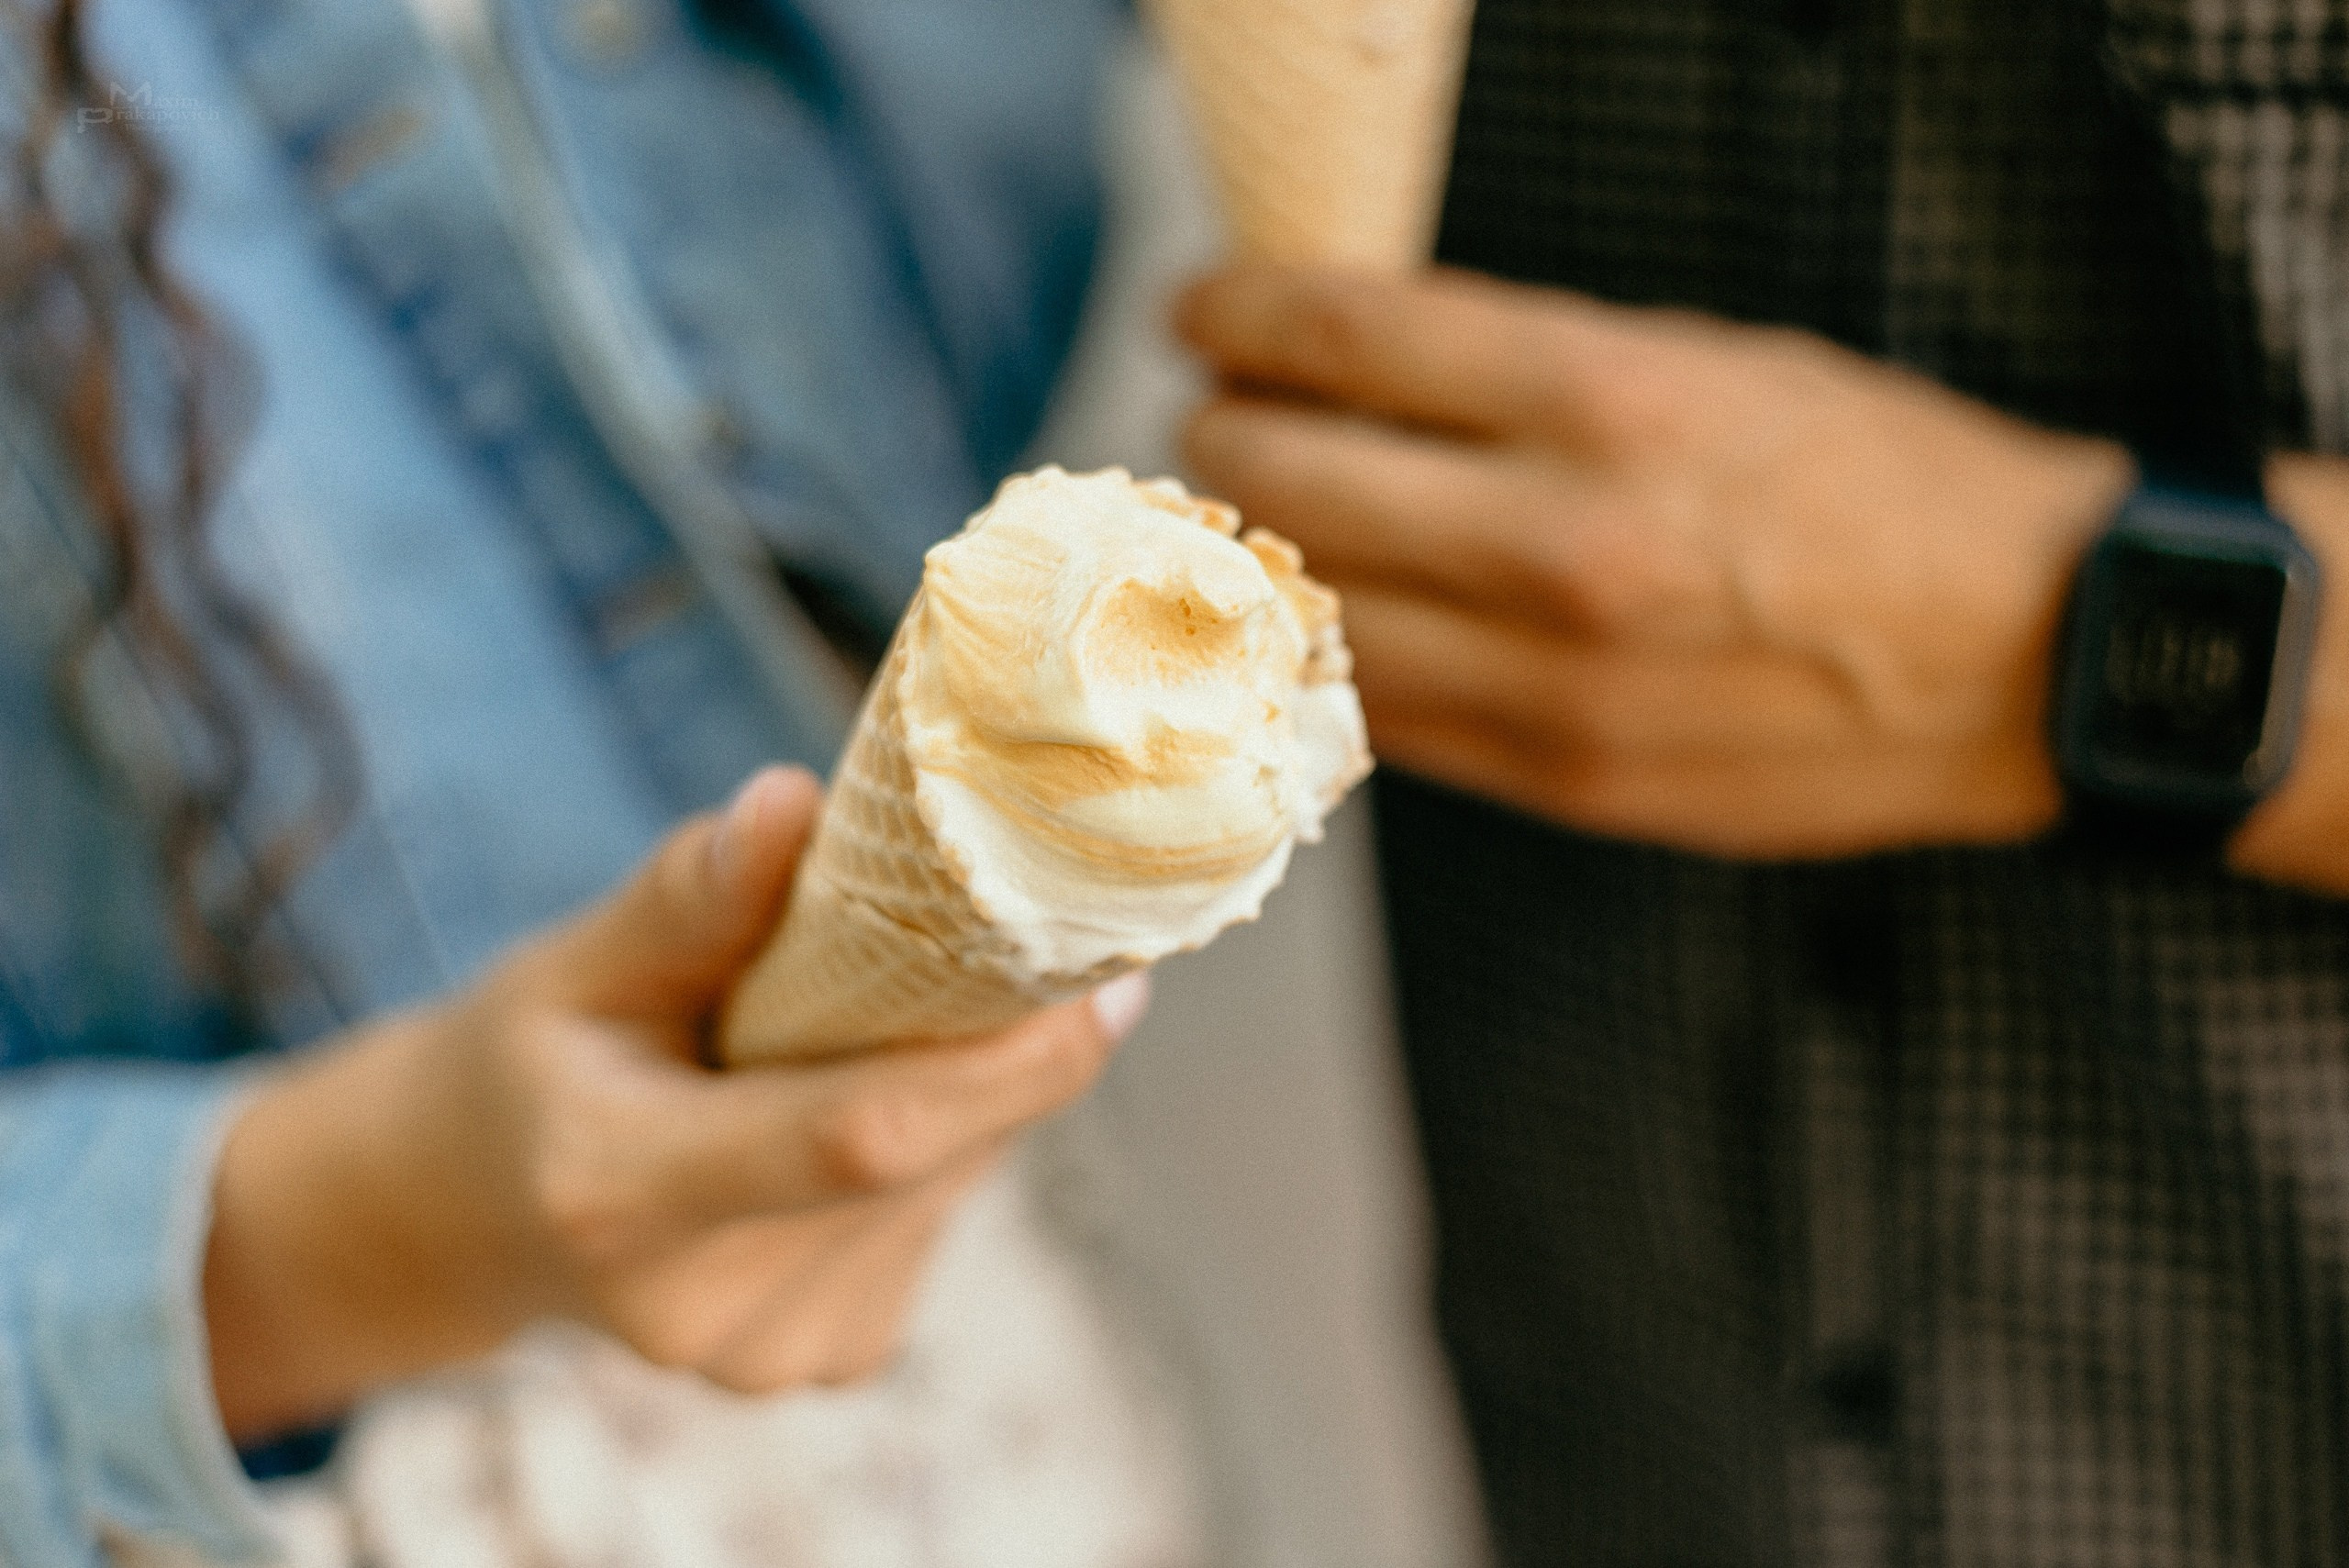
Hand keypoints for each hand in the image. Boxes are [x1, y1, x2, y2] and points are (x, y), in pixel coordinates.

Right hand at [203, 766, 1149, 1438]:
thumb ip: (685, 898)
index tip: (1109, 980)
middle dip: (996, 1040)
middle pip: (926, 1152)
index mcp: (620, 1193)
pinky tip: (861, 1092)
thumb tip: (794, 803)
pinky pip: (936, 1214)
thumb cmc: (525, 1065)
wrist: (470, 1217)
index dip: (1007, 1064)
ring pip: (949, 1181)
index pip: (860, 1136)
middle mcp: (705, 1305)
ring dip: (966, 1084)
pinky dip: (938, 1136)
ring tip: (888, 1016)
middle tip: (1018, 934)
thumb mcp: (570, 964)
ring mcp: (773, 1355)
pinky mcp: (828, 1360)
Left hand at [1176, 265, 2135, 857]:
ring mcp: (1554, 684)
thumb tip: (1346, 363)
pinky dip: (1327, 661)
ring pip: (1305, 620)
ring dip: (1245, 564)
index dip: (1237, 311)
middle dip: (1217, 436)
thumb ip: (1517, 368)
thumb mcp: (1710, 362)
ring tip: (1244, 527)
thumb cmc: (1881, 485)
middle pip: (1284, 482)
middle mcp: (1564, 546)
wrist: (2032, 660)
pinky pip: (1378, 718)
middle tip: (1213, 417)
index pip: (1342, 335)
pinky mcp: (1560, 781)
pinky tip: (1324, 620)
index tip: (1201, 308)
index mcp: (1610, 400)